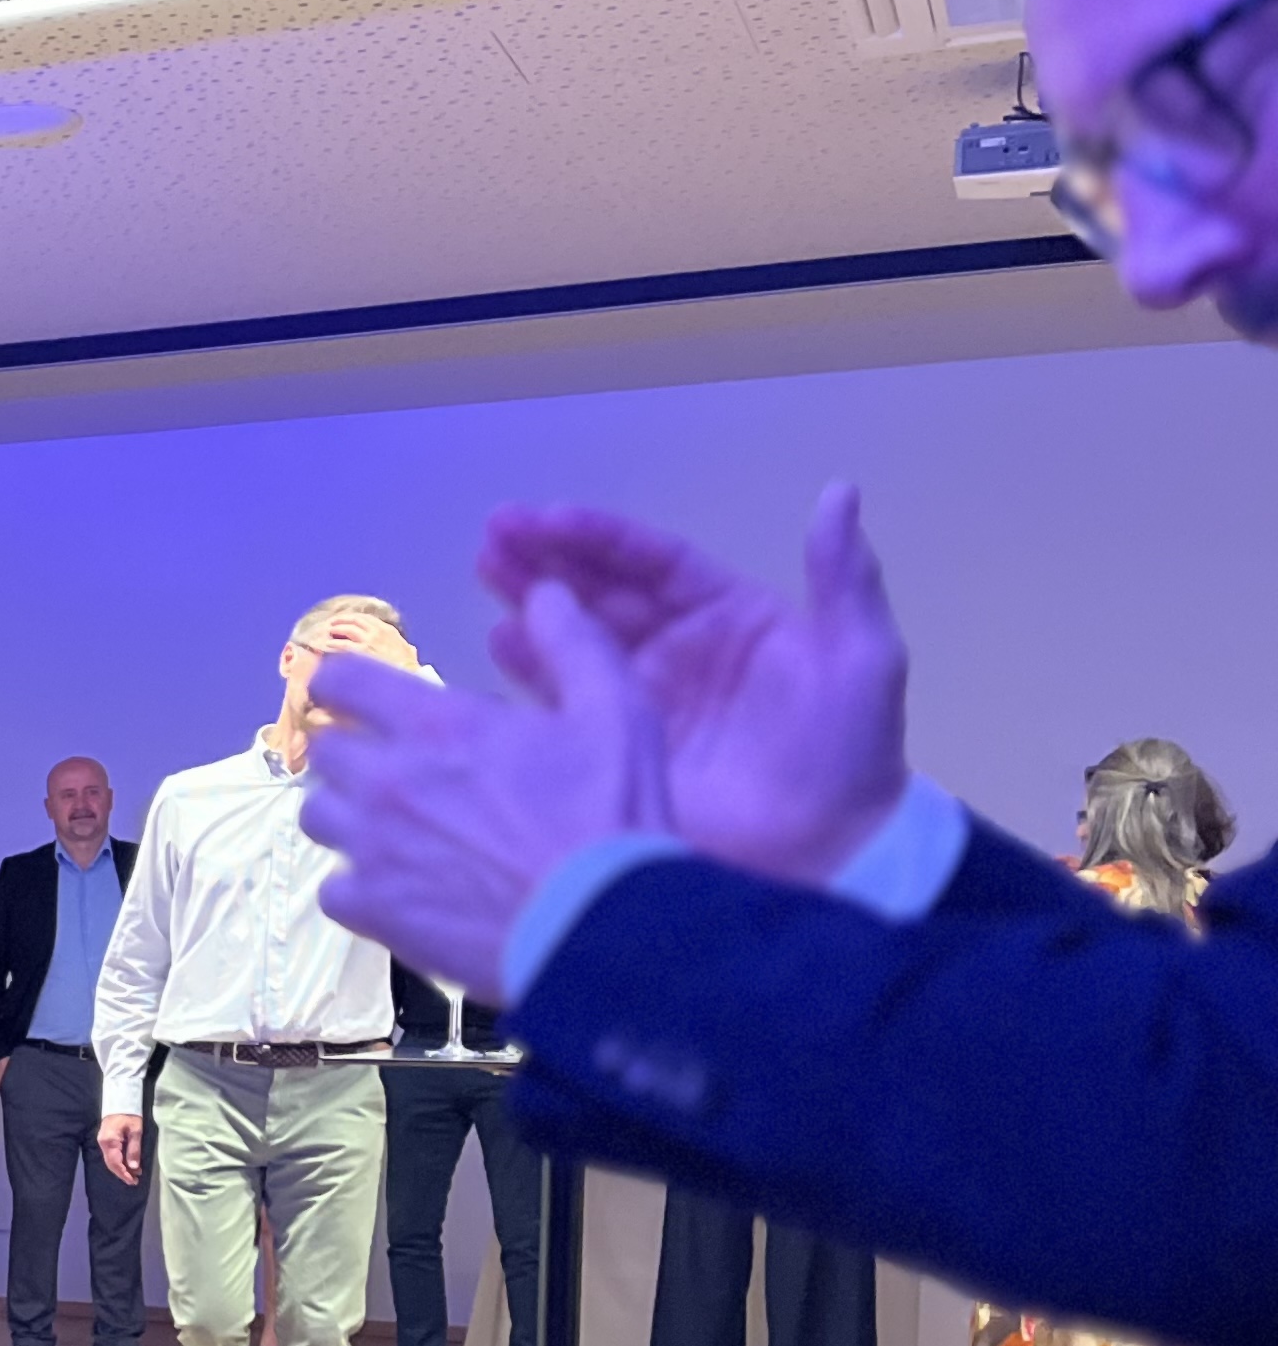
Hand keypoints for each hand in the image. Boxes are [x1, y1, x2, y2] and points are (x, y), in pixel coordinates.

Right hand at [99, 1112, 143, 1183]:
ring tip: (135, 1173)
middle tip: (135, 1180)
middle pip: (111, 1164)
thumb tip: (133, 1167)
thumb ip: (134, 1150)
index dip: (124, 1174)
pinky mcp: (106, 1140)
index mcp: (109, 1142)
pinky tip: (129, 1164)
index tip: (133, 1181)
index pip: (115, 1163)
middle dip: (123, 1173)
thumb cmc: (129, 1115)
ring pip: (111, 1160)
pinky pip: (112, 1155)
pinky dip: (120, 1161)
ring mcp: (103, 1142)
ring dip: (122, 1168)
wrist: (120, 1101)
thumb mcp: (135, 1131)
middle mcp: (103, 1144)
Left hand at [299, 582, 671, 992]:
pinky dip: (356, 886)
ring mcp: (370, 847)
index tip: (353, 697)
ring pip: (317, 816)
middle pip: (325, 751)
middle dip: (352, 753)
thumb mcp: (615, 711)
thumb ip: (573, 646)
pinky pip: (332, 887)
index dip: (341, 686)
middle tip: (395, 771)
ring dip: (348, 816)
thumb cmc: (611, 815)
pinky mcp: (369, 909)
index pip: (340, 682)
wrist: (599, 927)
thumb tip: (544, 593)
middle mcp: (387, 779)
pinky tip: (399, 890)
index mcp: (436, 724)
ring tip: (395, 831)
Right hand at [477, 485, 909, 884]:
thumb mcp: (861, 657)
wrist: (829, 853)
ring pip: (576, 635)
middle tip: (494, 532)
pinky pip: (567, 698)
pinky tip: (498, 643)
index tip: (549, 518)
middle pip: (603, 589)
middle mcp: (678, 649)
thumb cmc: (847, 752)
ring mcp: (643, 700)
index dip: (602, 538)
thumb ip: (844, 579)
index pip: (655, 563)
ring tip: (484, 570)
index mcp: (730, 615)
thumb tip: (838, 492)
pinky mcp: (620, 749)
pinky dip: (532, 669)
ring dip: (530, 600)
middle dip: (549, 558)